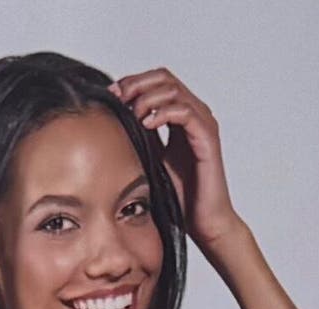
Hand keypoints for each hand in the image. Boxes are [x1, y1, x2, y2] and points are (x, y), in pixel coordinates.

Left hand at [112, 67, 239, 244]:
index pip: (156, 81)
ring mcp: (203, 123)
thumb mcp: (150, 158)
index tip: (110, 97)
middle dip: (136, 84)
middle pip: (164, 77)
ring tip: (133, 116)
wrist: (203, 222)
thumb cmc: (180, 196)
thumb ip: (139, 134)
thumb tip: (112, 116)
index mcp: (181, 115)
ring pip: (173, 90)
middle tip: (117, 99)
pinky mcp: (208, 137)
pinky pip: (185, 111)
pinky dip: (162, 113)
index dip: (132, 82)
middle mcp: (195, 114)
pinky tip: (146, 125)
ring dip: (147, 98)